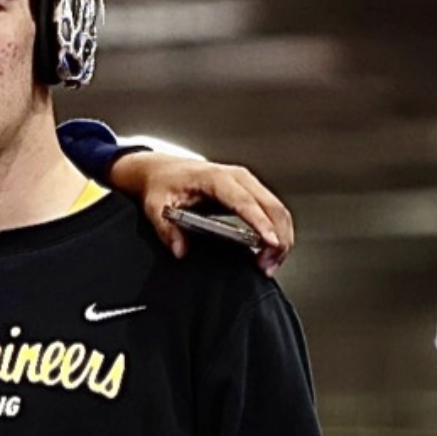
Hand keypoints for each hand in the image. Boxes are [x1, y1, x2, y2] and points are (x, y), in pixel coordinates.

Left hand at [110, 152, 292, 275]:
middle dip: (277, 238)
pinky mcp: (251, 192)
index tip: (269, 242)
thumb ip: (166, 228)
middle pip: (271, 207)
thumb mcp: (155, 205)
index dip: (260, 222)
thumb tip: (179, 249)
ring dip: (282, 238)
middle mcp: (237, 177)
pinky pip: (274, 212)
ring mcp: (247, 184)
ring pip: (278, 210)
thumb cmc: (161, 183)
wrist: (161, 170)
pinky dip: (278, 233)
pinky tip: (271, 252)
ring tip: (269, 264)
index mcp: (214, 178)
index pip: (244, 201)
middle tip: (267, 265)